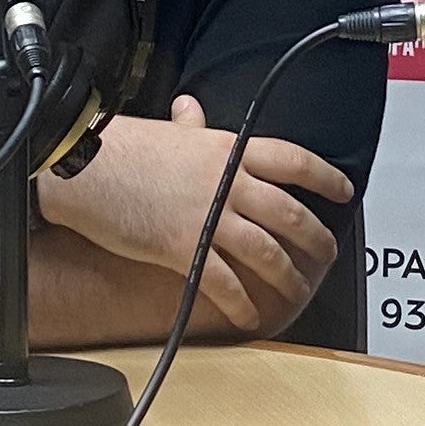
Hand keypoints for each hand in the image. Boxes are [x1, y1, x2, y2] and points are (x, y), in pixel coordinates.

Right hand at [39, 98, 351, 335]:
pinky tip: (251, 315)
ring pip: (266, 251)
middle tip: (327, 253)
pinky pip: (224, 281)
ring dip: (288, 275)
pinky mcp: (183, 248)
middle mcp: (227, 182)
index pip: (293, 160)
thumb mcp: (164, 132)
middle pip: (289, 212)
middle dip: (315, 237)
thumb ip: (188, 126)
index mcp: (227, 149)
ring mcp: (208, 216)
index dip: (324, 177)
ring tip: (298, 290)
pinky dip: (242, 303)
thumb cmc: (119, 148)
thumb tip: (191, 109)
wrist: (81, 170)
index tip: (343, 190)